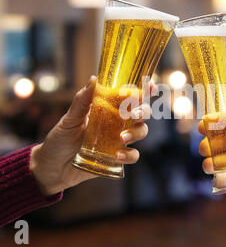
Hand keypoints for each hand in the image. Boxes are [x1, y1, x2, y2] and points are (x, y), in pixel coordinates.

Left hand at [30, 76, 154, 195]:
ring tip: (121, 138)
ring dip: (136, 133)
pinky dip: (129, 155)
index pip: (130, 97)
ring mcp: (119, 141)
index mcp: (108, 110)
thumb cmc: (60, 139)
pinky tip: (116, 155)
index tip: (151, 86)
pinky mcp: (117, 158)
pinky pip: (133, 155)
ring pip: (141, 132)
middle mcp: (117, 123)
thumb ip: (82, 101)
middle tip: (134, 114)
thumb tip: (94, 79)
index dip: (144, 91)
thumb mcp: (69, 119)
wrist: (53, 166)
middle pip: (141, 113)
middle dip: (143, 111)